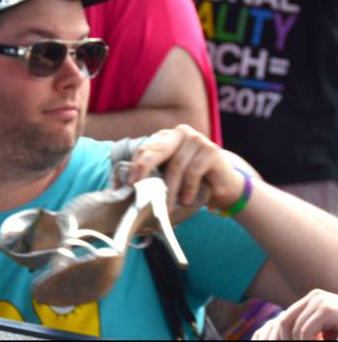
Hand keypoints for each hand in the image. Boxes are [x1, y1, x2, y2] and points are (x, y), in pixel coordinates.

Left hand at [127, 124, 244, 210]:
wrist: (222, 185)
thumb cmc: (189, 182)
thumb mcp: (166, 176)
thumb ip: (149, 175)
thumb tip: (120, 184)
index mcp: (165, 137)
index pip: (145, 149)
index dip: (135, 167)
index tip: (128, 184)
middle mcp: (179, 133)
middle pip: (156, 151)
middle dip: (144, 171)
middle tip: (138, 189)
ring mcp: (196, 139)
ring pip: (175, 166)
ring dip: (169, 190)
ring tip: (166, 208)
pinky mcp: (211, 150)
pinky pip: (193, 171)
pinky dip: (188, 188)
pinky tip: (185, 200)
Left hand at [252, 289, 337, 339]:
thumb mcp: (328, 329)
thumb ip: (312, 329)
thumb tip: (291, 339)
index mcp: (311, 299)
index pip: (287, 318)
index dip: (280, 335)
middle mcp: (313, 296)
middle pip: (284, 320)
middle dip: (282, 338)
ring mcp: (319, 301)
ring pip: (293, 327)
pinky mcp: (327, 310)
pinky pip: (305, 331)